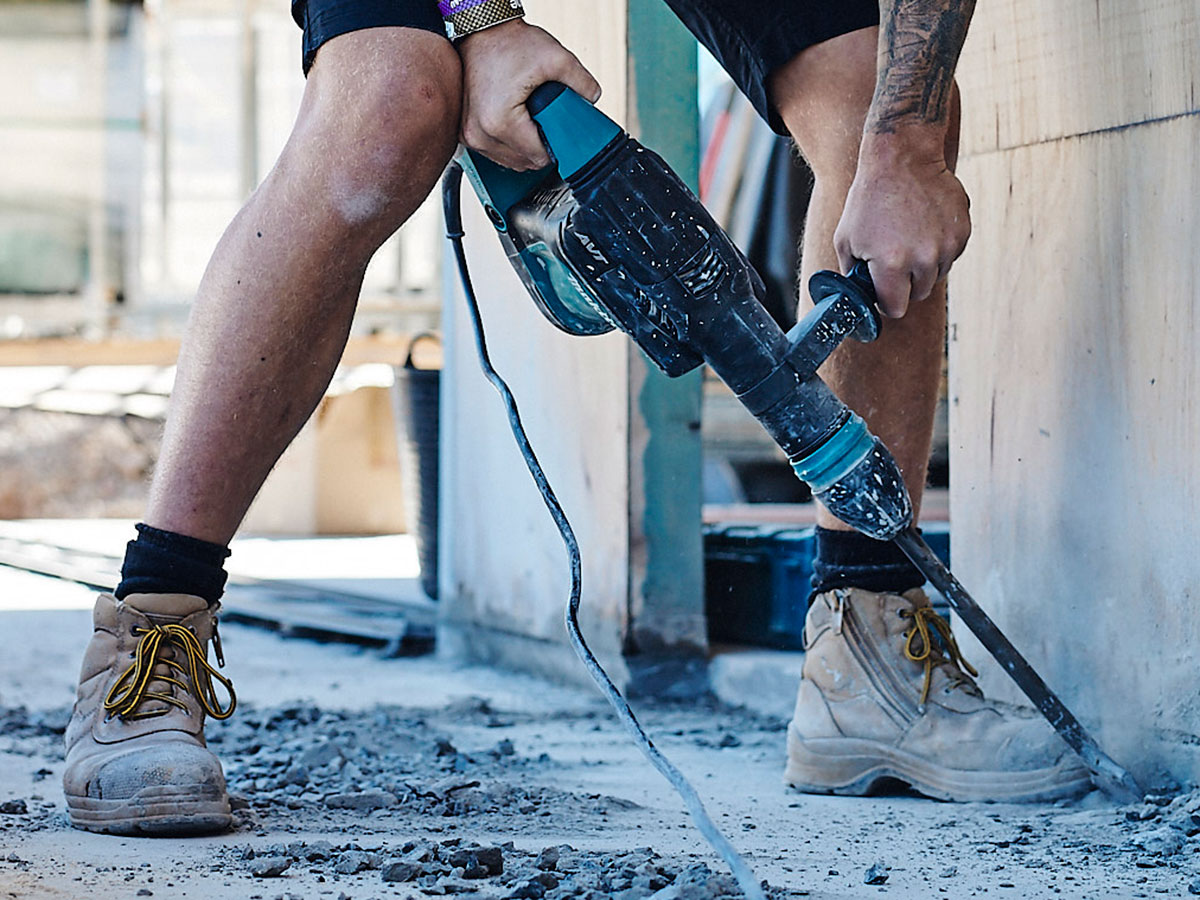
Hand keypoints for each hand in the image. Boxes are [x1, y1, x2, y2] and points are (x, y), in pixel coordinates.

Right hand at [458, 19, 601, 170]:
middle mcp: (480, 134)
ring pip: (510, 161)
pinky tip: (516, 123)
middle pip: (524, 163)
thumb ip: (581, 81)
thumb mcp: (555, 57)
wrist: (481, 31)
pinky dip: (509, 143)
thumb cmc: (509, 43)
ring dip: (524, 146)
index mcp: (500, 123)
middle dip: (540, 145)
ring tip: (529, 118)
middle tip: (545, 118)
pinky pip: (495, 152)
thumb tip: (593, 99)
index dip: (555, 145)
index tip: (559, 128)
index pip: (539, 157)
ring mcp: (469, 135)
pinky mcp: (465, 133)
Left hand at [834, 130, 970, 317]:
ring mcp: (947, 245)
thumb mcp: (846, 239)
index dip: (886, 302)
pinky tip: (924, 227)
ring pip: (936, 275)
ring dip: (923, 266)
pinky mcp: (963, 232)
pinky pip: (950, 256)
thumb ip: (854, 274)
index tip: (882, 291)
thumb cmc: (869, 200)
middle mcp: (924, 258)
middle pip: (918, 294)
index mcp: (892, 264)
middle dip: (905, 283)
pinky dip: (939, 248)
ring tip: (908, 237)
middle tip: (893, 258)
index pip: (896, 309)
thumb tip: (860, 296)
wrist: (903, 159)